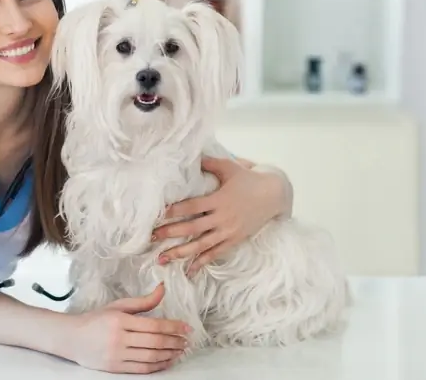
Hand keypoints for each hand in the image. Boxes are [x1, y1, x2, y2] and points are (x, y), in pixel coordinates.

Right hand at [66, 283, 189, 373]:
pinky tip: (166, 361)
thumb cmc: (95, 320)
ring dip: (169, 354)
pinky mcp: (115, 368)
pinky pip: (142, 369)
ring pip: (151, 357)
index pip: (153, 324)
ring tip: (180, 351)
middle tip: (186, 340)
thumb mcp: (118, 306)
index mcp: (120, 320)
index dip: (173, 327)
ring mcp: (117, 355)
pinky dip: (158, 366)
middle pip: (155, 342)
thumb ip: (143, 301)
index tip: (186, 328)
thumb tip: (163, 289)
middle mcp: (119, 338)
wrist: (72, 338)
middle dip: (174, 341)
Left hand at [152, 156, 284, 275]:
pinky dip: (201, 263)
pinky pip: (215, 254)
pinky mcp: (234, 240)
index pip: (191, 207)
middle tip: (151, 238)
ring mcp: (228, 231)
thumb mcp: (229, 167)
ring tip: (162, 259)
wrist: (274, 195)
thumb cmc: (249, 179)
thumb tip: (191, 155)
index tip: (157, 215)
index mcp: (219, 199)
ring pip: (201, 245)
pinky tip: (188, 271)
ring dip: (180, 253)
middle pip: (192, 228)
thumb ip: (209, 163)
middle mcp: (222, 218)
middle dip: (170, 233)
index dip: (174, 211)